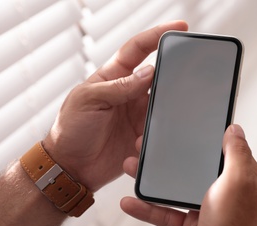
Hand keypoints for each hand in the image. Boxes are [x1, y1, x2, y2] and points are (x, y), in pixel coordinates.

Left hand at [43, 21, 188, 190]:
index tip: (179, 27)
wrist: (71, 167)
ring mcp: (137, 114)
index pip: (138, 49)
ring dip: (164, 112)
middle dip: (172, 75)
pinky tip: (143, 142)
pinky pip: (160, 131)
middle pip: (158, 76)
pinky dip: (158, 135)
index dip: (157, 35)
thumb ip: (119, 86)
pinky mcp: (142, 136)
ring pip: (163, 105)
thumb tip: (149, 72)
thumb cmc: (71, 129)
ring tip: (155, 122)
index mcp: (114, 77)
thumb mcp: (89, 100)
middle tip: (185, 78)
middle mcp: (129, 94)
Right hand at [121, 124, 256, 225]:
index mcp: (239, 177)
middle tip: (151, 146)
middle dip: (170, 156)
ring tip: (133, 168)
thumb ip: (237, 154)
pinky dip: (148, 208)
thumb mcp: (237, 182)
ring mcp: (206, 206)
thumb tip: (235, 129)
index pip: (223, 149)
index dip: (205, 136)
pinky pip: (166, 211)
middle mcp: (223, 190)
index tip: (187, 127)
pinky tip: (132, 201)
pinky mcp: (191, 222)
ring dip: (153, 179)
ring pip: (176, 186)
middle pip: (193, 165)